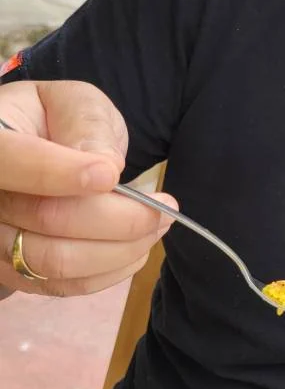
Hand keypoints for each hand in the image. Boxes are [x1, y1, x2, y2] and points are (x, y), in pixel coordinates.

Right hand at [0, 79, 175, 297]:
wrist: (32, 151)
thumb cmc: (53, 121)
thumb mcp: (73, 103)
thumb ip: (85, 125)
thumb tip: (105, 166)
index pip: (10, 161)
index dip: (58, 172)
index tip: (110, 175)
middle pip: (45, 218)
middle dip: (118, 218)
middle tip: (165, 206)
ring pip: (55, 262)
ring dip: (120, 249)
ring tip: (157, 226)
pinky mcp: (13, 272)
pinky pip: (62, 285)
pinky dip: (108, 271)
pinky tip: (135, 248)